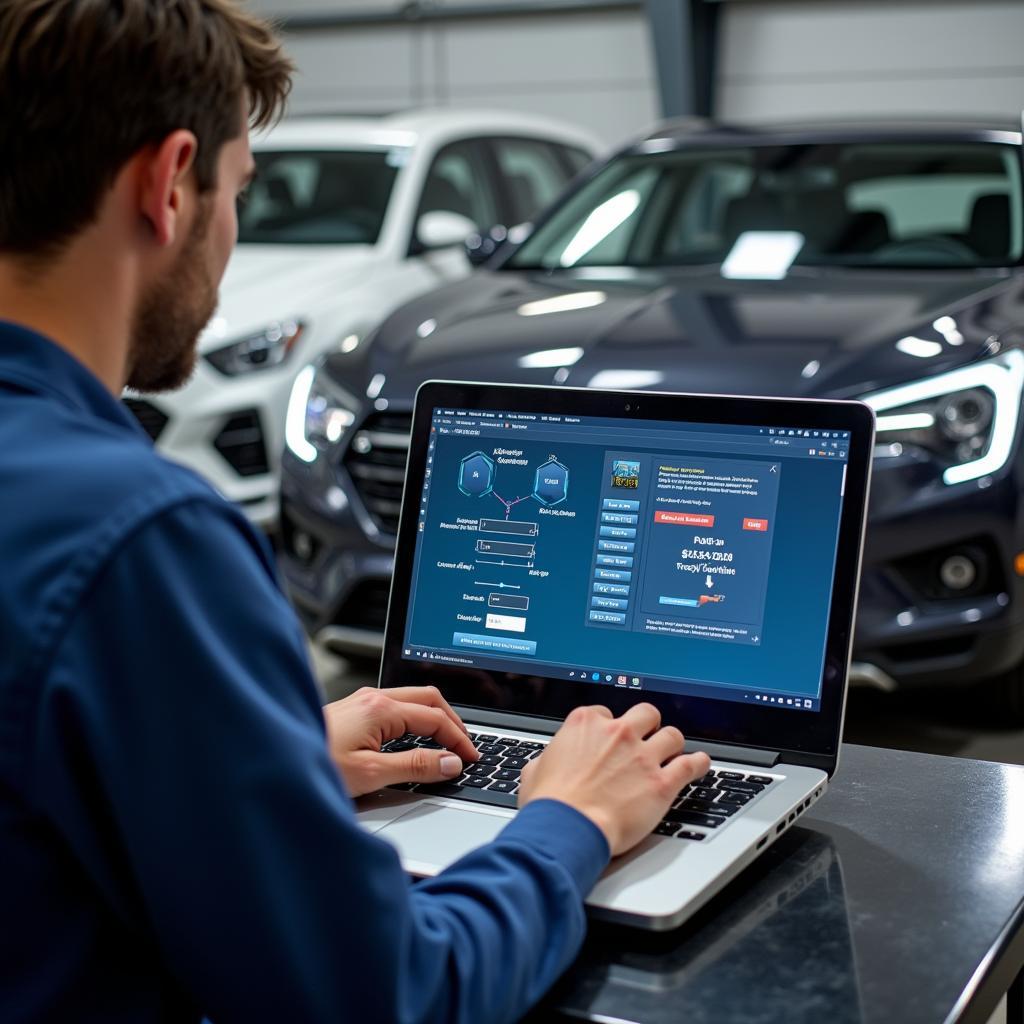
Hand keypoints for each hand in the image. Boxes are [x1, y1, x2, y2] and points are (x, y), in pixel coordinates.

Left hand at [324, 686, 478, 796]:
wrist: (271, 760)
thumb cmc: (311, 765)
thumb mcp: (371, 773)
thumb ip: (415, 767)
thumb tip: (450, 763)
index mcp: (381, 708)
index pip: (435, 717)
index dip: (458, 738)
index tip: (471, 758)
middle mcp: (373, 698)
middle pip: (429, 698)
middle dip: (453, 721)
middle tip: (466, 746)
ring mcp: (362, 702)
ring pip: (413, 700)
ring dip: (434, 718)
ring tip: (447, 742)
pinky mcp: (354, 711)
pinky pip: (396, 707)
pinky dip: (416, 720)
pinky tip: (415, 738)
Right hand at [517, 704, 709, 855]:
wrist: (568, 828)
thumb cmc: (550, 804)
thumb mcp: (534, 771)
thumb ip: (547, 759)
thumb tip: (546, 763)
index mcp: (585, 725)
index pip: (605, 714)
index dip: (610, 727)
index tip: (612, 739)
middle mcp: (617, 734)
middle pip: (645, 714)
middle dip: (648, 724)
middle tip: (647, 737)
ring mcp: (642, 756)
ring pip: (671, 735)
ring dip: (673, 743)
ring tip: (674, 751)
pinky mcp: (661, 783)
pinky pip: (690, 764)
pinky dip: (698, 763)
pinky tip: (700, 763)